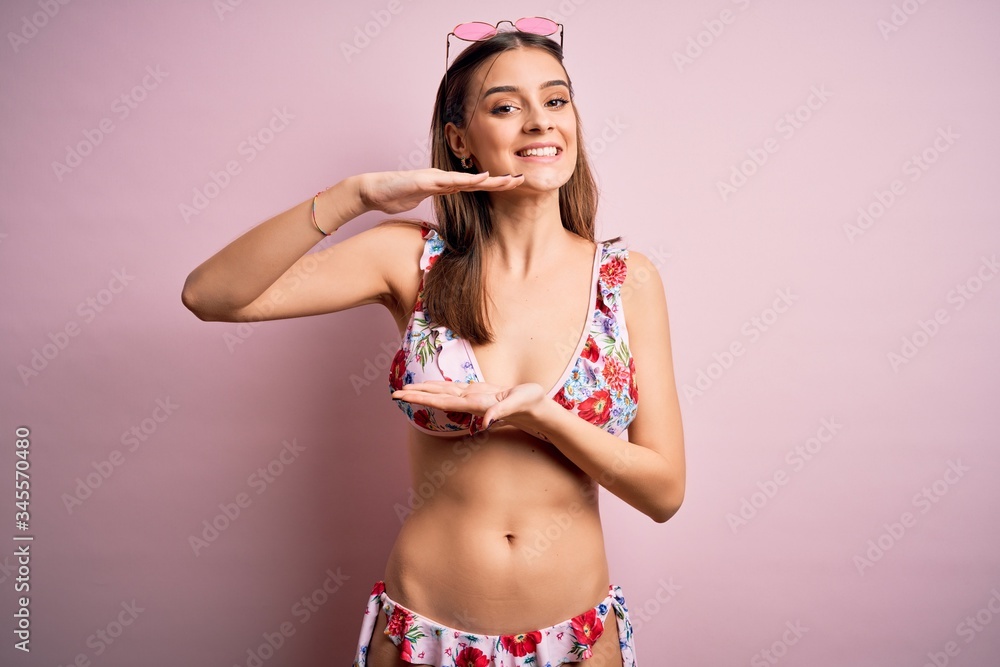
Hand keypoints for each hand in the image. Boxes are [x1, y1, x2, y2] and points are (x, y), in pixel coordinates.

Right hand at [355, 169, 523, 214]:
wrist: (373, 191)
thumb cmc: (395, 195)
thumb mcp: (422, 199)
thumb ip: (437, 197)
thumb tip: (450, 201)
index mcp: (444, 184)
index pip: (474, 185)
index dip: (494, 185)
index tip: (512, 185)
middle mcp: (443, 178)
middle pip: (477, 180)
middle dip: (500, 181)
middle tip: (522, 179)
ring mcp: (435, 178)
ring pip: (468, 178)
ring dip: (490, 180)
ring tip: (509, 179)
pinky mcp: (425, 181)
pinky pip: (450, 181)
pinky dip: (467, 180)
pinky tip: (482, 178)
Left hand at [390, 380, 545, 430]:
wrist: (537, 411)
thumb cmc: (531, 404)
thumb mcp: (519, 403)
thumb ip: (502, 412)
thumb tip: (484, 423)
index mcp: (476, 403)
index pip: (443, 400)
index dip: (422, 397)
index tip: (404, 396)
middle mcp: (470, 402)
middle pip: (438, 397)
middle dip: (416, 395)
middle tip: (393, 394)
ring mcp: (474, 398)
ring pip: (444, 393)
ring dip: (425, 391)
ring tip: (406, 389)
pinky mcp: (479, 394)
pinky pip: (454, 390)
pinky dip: (440, 387)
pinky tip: (431, 387)